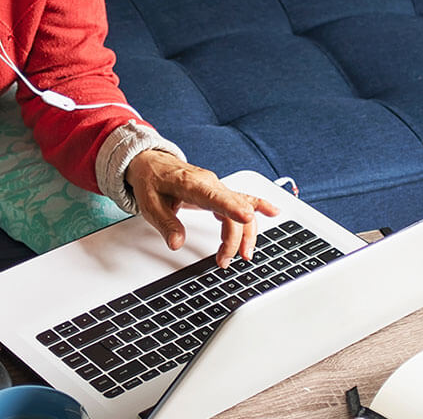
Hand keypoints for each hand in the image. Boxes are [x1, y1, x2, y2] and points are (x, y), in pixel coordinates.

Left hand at [124, 150, 279, 267]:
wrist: (151, 162)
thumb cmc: (152, 180)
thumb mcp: (149, 204)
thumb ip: (165, 224)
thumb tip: (176, 243)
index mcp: (192, 184)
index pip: (216, 196)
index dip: (233, 208)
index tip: (247, 218)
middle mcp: (210, 183)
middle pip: (233, 209)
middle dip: (235, 237)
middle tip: (225, 261)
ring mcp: (217, 187)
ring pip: (242, 207)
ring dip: (246, 232)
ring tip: (244, 254)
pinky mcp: (218, 192)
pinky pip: (242, 200)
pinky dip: (258, 207)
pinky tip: (273, 212)